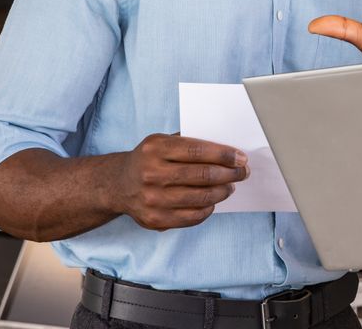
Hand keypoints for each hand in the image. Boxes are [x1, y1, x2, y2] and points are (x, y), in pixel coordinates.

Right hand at [114, 134, 249, 230]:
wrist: (118, 185)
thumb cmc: (148, 159)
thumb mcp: (161, 141)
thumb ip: (188, 142)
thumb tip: (226, 150)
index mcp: (156, 149)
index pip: (198, 151)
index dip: (224, 155)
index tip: (241, 158)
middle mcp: (152, 174)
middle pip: (202, 175)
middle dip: (229, 174)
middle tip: (243, 172)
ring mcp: (152, 199)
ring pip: (200, 197)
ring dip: (222, 192)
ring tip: (230, 186)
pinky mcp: (154, 219)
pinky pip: (191, 217)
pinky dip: (208, 209)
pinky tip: (212, 201)